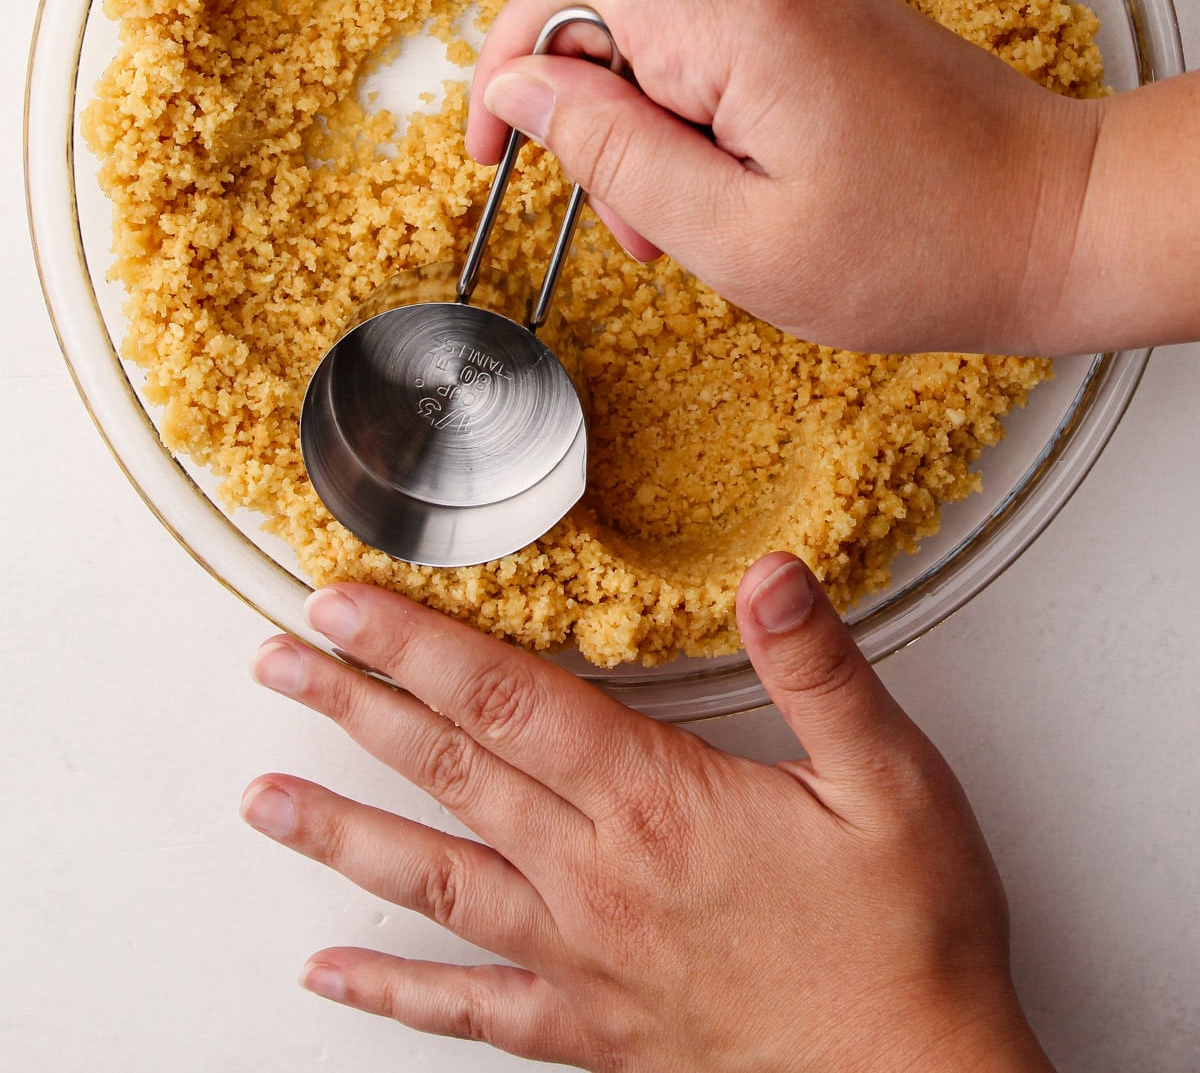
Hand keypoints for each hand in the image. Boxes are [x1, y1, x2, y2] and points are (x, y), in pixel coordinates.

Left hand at [241, 566, 1049, 1070]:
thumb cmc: (904, 943)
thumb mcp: (891, 783)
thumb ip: (820, 670)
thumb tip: (770, 575)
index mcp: (656, 806)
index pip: (507, 701)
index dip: (415, 646)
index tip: (342, 607)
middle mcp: (597, 882)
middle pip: (449, 773)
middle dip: (355, 707)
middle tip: (277, 662)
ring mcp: (584, 963)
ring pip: (434, 882)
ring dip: (342, 833)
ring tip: (265, 799)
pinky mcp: (592, 1031)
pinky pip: (471, 1010)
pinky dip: (392, 993)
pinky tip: (331, 977)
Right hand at [465, 0, 1103, 355]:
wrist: (1057, 219)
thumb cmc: (922, 248)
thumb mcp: (737, 235)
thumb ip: (612, 154)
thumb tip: (517, 89)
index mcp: (740, 16)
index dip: (504, 69)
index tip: (491, 153)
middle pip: (608, 13)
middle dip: (593, 121)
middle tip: (640, 229)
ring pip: (656, 34)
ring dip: (647, 127)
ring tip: (697, 224)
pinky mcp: (817, 3)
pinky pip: (711, 40)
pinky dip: (696, 111)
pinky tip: (737, 183)